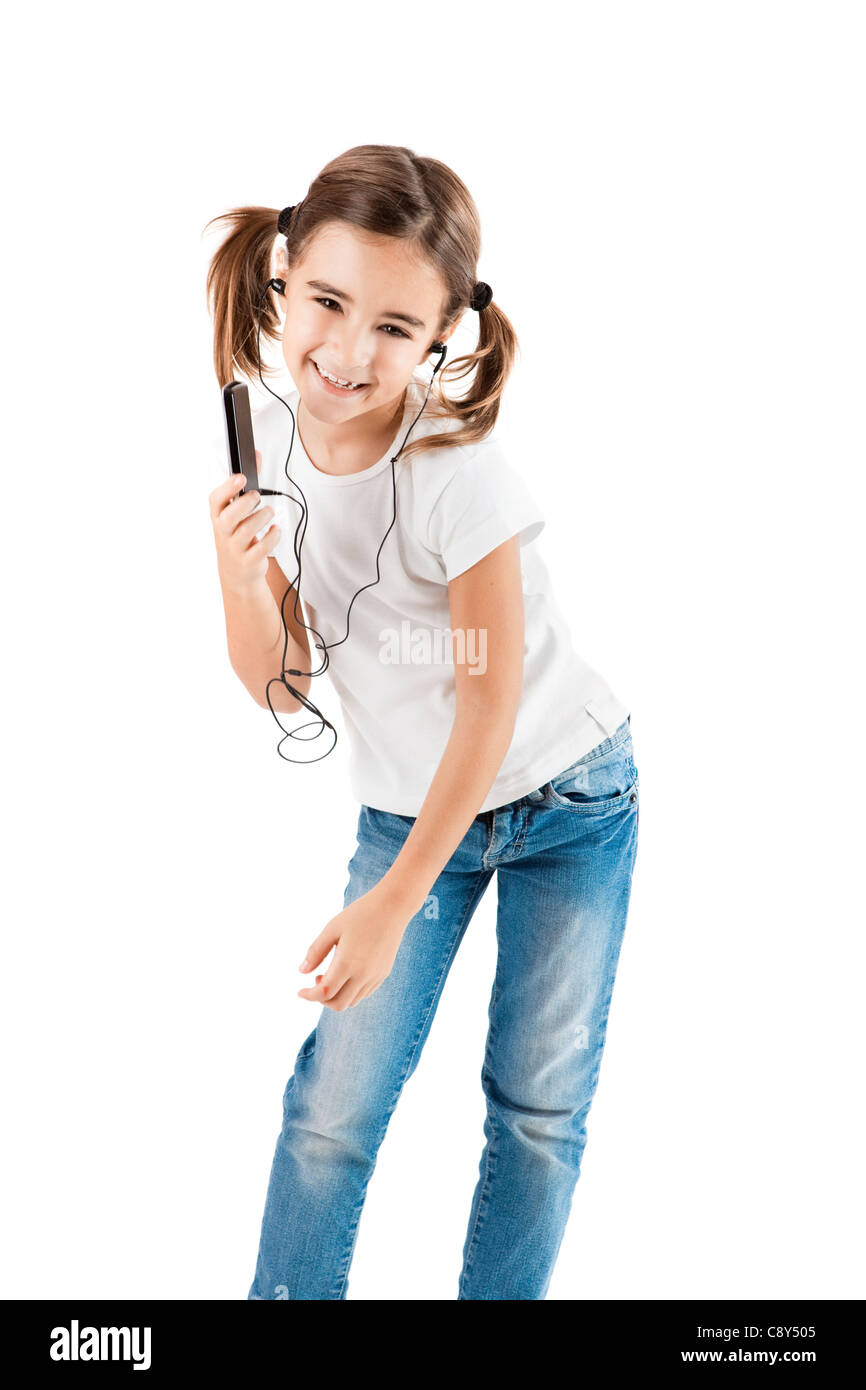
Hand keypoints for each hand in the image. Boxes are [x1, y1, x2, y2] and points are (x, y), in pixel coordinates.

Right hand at [208, 449, 279, 594]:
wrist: (237, 571)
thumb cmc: (237, 533)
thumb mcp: (237, 511)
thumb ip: (247, 484)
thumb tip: (256, 455)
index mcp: (218, 515)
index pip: (216, 500)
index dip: (227, 488)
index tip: (241, 477)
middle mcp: (223, 531)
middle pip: (229, 516)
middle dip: (245, 503)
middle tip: (257, 496)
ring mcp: (234, 548)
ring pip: (247, 531)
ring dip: (262, 517)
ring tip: (269, 513)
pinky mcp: (248, 561)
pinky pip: (262, 548)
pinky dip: (272, 536)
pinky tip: (275, 529)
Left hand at [297, 883, 412, 1010]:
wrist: (392, 907)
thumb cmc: (359, 914)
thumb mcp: (332, 929)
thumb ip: (316, 951)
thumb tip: (302, 971)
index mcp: (347, 963)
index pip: (325, 993)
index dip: (309, 996)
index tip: (300, 991)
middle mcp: (363, 975)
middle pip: (338, 1004)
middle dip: (322, 999)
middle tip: (317, 980)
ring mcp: (375, 976)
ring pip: (352, 1001)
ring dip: (337, 995)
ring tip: (331, 974)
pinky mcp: (383, 973)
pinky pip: (364, 993)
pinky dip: (350, 991)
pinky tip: (346, 973)